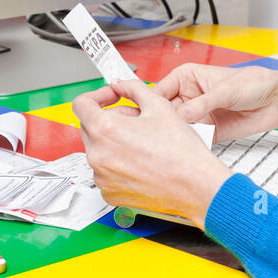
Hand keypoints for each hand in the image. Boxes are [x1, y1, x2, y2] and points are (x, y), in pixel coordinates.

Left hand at [72, 77, 231, 228]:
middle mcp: (98, 156)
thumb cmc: (181, 151)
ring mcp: (102, 177)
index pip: (81, 104)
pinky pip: (105, 171)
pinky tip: (141, 160)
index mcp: (105, 130)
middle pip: (89, 126)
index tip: (111, 97)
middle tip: (136, 119)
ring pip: (99, 149)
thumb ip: (133, 88)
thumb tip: (120, 84)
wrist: (196, 185)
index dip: (98, 95)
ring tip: (143, 141)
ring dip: (114, 141)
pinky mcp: (110, 193)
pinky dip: (118, 163)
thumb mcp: (158, 106)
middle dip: (109, 117)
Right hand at [151, 63, 277, 142]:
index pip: (159, 90)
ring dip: (173, 136)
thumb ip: (203, 103)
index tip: (142, 114)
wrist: (275, 100)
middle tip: (154, 131)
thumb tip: (183, 115)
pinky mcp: (207, 132)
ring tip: (170, 142)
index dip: (148, 102)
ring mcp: (196, 116)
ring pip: (175, 128)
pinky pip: (192, 140)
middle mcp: (188, 97)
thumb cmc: (253, 83)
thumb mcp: (225, 89)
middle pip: (163, 112)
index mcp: (186, 78)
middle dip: (158, 122)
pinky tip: (188, 147)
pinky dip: (189, 145)